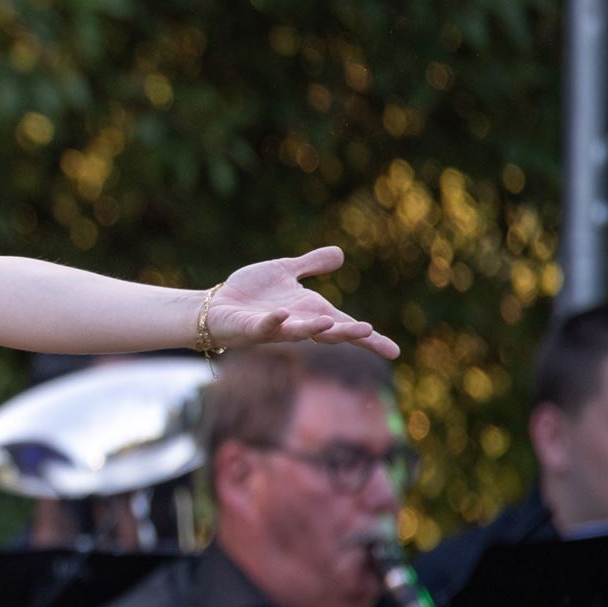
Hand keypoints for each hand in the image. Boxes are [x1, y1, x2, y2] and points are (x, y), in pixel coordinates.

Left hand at [206, 247, 399, 357]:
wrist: (214, 306)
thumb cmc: (249, 293)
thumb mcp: (284, 272)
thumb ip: (311, 265)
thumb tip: (340, 254)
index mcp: (309, 313)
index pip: (344, 326)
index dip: (368, 340)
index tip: (394, 352)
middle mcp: (296, 324)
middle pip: (327, 333)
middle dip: (347, 334)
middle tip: (368, 333)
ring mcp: (274, 329)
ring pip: (298, 333)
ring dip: (314, 330)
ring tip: (330, 325)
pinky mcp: (250, 328)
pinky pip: (263, 328)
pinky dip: (272, 322)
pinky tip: (281, 314)